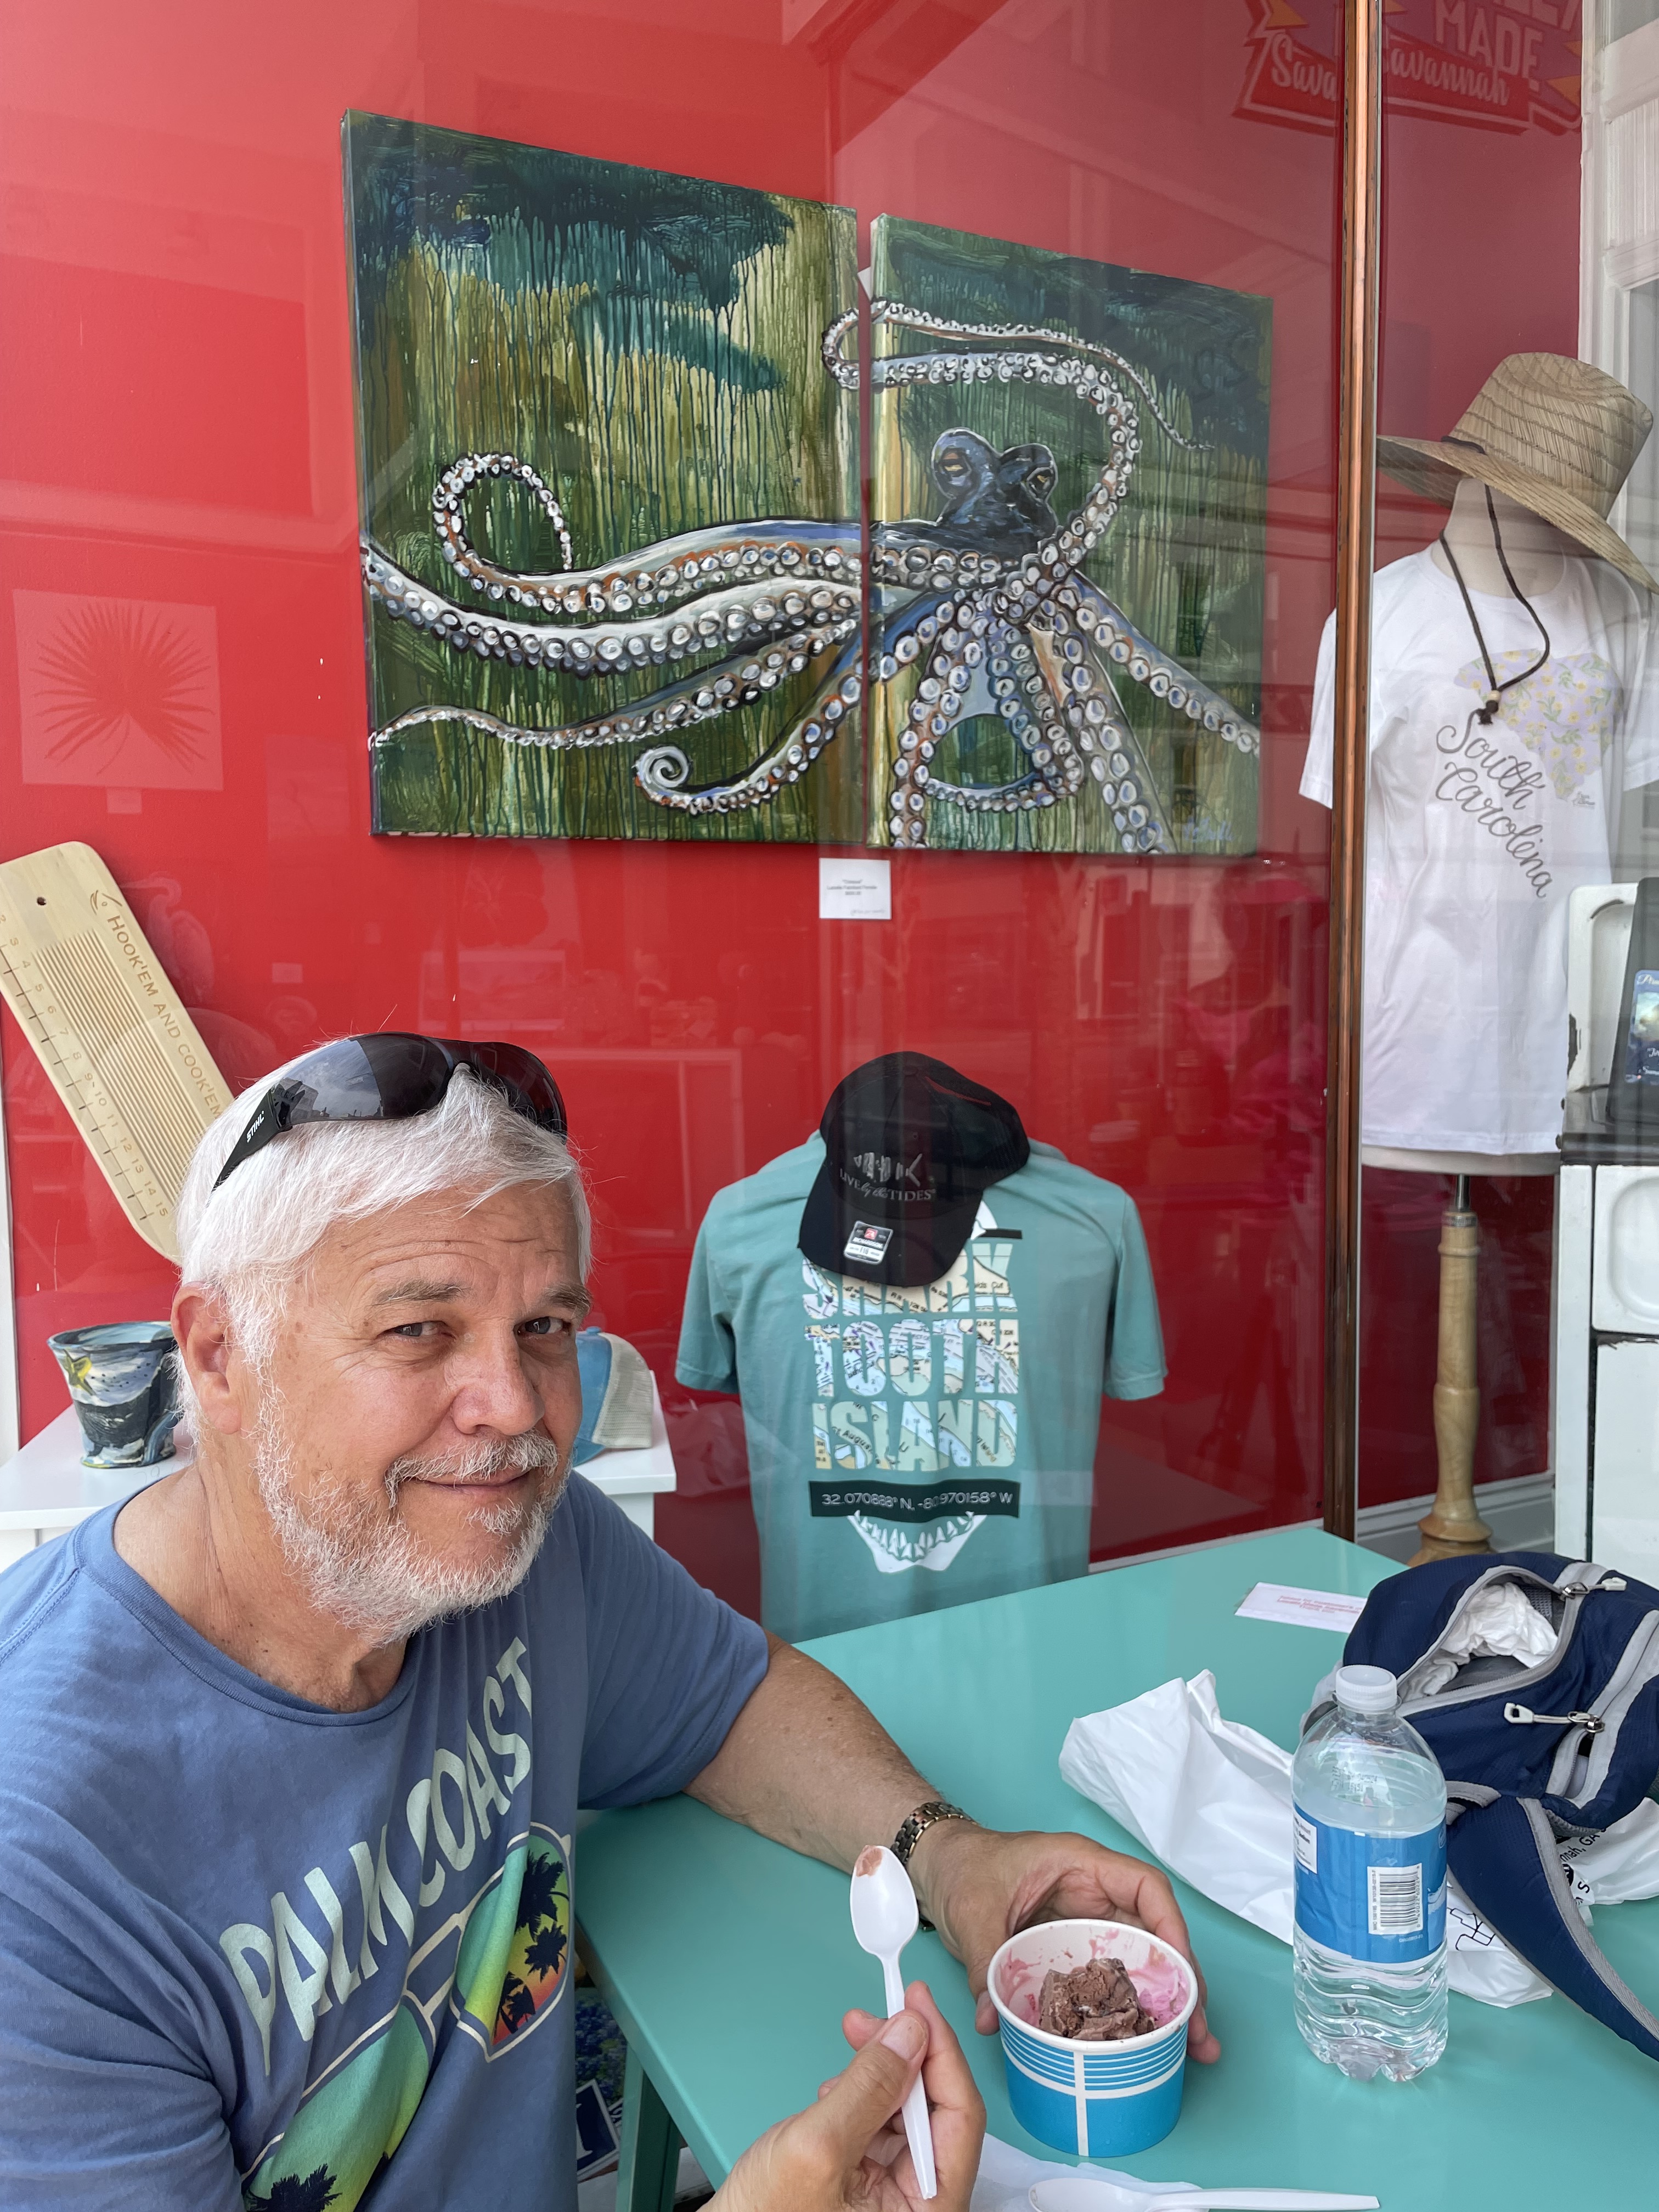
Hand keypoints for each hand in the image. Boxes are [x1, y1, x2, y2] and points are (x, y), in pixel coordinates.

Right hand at [709, 1981, 984, 2211]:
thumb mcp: (816, 2146)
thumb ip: (868, 2087)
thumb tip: (910, 2032)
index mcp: (929, 2209)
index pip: (961, 2117)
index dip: (941, 2051)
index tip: (917, 2002)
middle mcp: (921, 2202)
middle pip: (936, 2108)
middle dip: (903, 2055)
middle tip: (869, 2018)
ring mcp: (895, 2193)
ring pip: (906, 2110)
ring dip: (878, 2073)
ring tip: (842, 2063)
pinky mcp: (869, 2180)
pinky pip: (880, 2122)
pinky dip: (860, 2094)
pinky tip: (831, 2094)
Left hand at [909, 1822, 1219, 2062]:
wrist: (936, 1868)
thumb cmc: (961, 1867)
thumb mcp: (973, 1910)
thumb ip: (984, 1962)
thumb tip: (993, 2019)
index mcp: (1080, 1865)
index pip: (1145, 1888)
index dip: (1171, 1928)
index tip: (1181, 1973)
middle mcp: (1093, 1894)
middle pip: (1154, 1933)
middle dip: (1181, 1980)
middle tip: (1199, 2031)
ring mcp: (1085, 1924)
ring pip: (1139, 1960)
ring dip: (1164, 2001)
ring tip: (1190, 2048)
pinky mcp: (1072, 1951)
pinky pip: (1108, 1980)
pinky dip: (1126, 2009)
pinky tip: (1142, 2043)